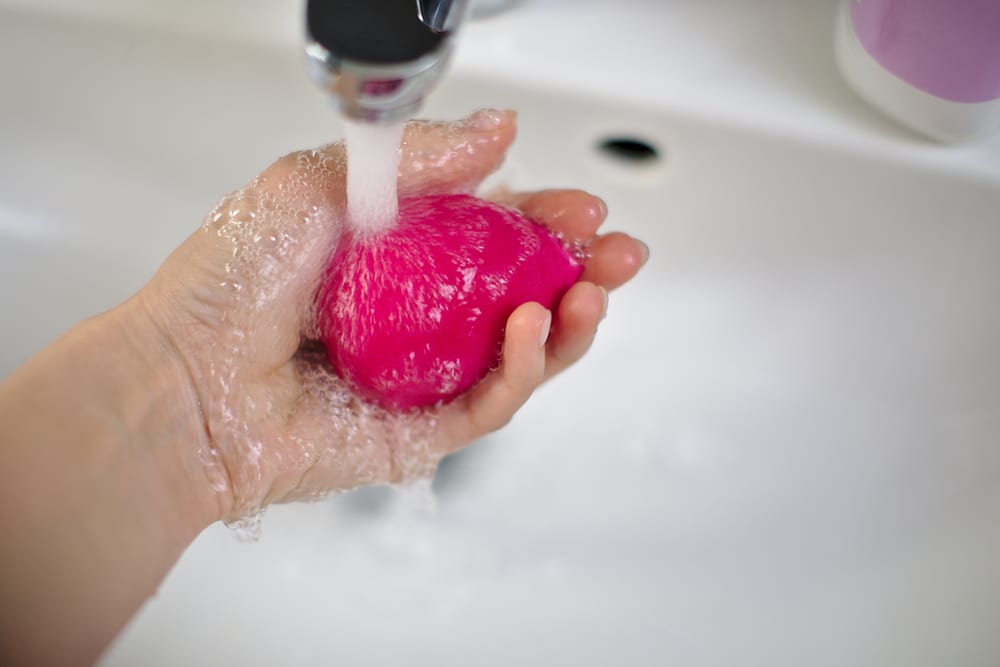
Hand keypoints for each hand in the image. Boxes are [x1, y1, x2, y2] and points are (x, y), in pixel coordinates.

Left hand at [134, 110, 647, 521]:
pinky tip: (534, 327)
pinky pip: (491, 402)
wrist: (187, 379)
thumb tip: (499, 131)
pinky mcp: (421, 429)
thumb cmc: (231, 281)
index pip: (490, 237)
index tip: (581, 208)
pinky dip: (524, 367)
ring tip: (591, 290)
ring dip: (569, 322)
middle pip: (520, 295)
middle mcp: (414, 317)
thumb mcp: (322, 185)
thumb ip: (419, 161)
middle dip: (580, 273)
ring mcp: (421, 375)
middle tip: (618, 254)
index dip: (543, 222)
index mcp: (394, 256)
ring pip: (520, 354)